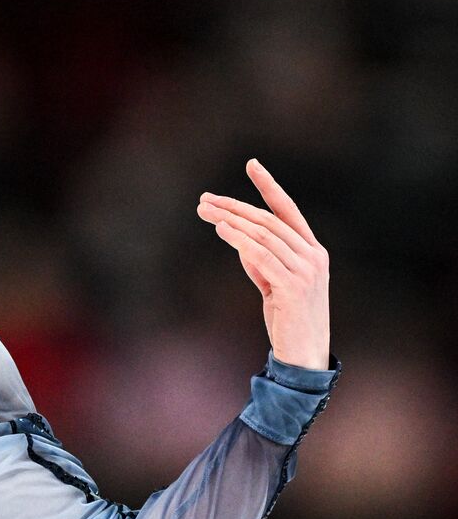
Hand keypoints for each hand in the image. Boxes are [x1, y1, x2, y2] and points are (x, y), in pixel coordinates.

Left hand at [196, 159, 330, 369]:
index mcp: (312, 250)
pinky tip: (222, 230)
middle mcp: (313, 255)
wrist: (304, 354)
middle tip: (205, 199)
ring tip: (205, 211)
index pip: (288, 210)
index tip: (251, 164)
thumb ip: (260, 260)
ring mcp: (306, 270)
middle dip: (234, 207)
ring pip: (263, 236)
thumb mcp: (274, 283)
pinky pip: (261, 256)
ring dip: (231, 221)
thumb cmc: (288, 318)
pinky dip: (240, 241)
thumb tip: (237, 238)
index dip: (269, 186)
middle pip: (268, 221)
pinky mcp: (293, 286)